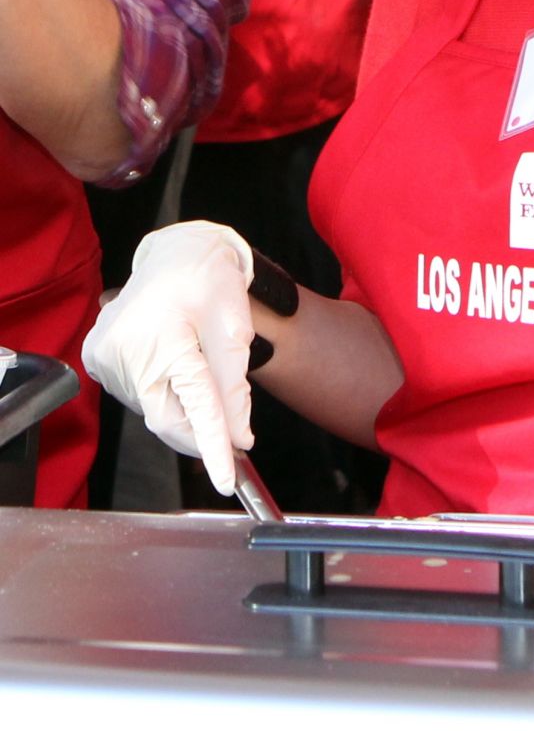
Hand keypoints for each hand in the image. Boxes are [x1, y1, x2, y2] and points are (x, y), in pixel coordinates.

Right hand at [82, 221, 256, 495]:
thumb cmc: (209, 280)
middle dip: (200, 434)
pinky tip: (175, 371)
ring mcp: (106, 354)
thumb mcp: (234, 327)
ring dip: (181, 411)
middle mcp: (124, 349)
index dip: (212, 445)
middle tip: (232, 444)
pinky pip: (137, 394)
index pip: (193, 404)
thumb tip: (237, 436)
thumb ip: (234, 386)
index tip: (227, 479)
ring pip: (152, 409)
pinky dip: (162, 396)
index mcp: (163, 336)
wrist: (176, 251)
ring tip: (202, 379)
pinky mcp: (98, 357)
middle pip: (166, 416)